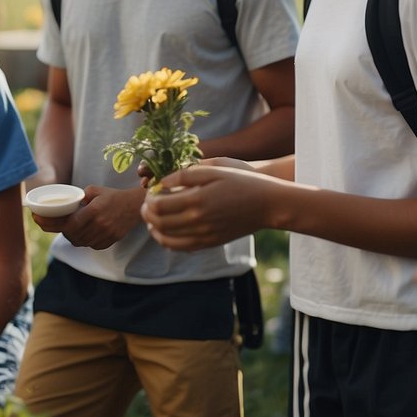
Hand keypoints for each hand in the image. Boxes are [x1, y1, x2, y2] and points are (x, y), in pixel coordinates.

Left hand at [35, 185, 144, 249]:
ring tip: (68, 227)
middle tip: (52, 224)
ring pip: (80, 242)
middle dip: (60, 230)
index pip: (68, 223)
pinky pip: (91, 245)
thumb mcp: (94, 191)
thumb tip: (64, 204)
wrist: (135, 205)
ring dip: (71, 236)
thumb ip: (79, 197)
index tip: (37, 220)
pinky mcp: (110, 241)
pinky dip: (83, 240)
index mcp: (94, 211)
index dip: (50, 224)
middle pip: (72, 234)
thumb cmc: (112, 196)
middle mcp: (100, 225)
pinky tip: (83, 232)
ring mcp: (106, 235)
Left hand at [140, 162, 271, 251]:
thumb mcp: (215, 169)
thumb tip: (163, 182)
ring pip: (167, 239)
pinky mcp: (211, 242)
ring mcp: (204, 235)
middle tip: (147, 204)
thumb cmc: (242, 181)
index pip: (159, 205)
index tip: (150, 191)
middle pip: (160, 223)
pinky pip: (182, 248)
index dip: (149, 199)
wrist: (268, 204)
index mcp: (197, 200)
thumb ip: (186, 175)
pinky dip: (168, 241)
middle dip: (148, 214)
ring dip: (154, 229)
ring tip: (153, 218)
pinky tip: (166, 231)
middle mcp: (198, 221)